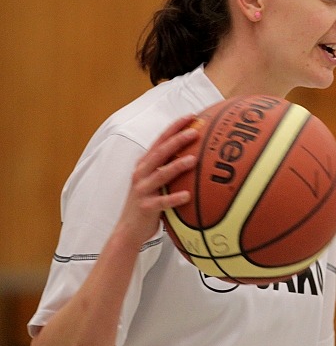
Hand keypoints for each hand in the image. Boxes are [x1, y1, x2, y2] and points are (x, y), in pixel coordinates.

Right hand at [114, 115, 198, 245]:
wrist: (128, 229)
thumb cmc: (148, 202)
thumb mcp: (156, 181)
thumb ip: (168, 167)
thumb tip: (196, 153)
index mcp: (145, 164)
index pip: (160, 141)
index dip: (174, 127)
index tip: (191, 116)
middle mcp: (141, 173)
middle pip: (160, 153)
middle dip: (177, 140)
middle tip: (194, 131)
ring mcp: (142, 190)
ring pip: (161, 175)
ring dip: (177, 166)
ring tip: (193, 159)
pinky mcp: (146, 207)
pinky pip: (162, 202)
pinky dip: (174, 198)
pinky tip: (187, 196)